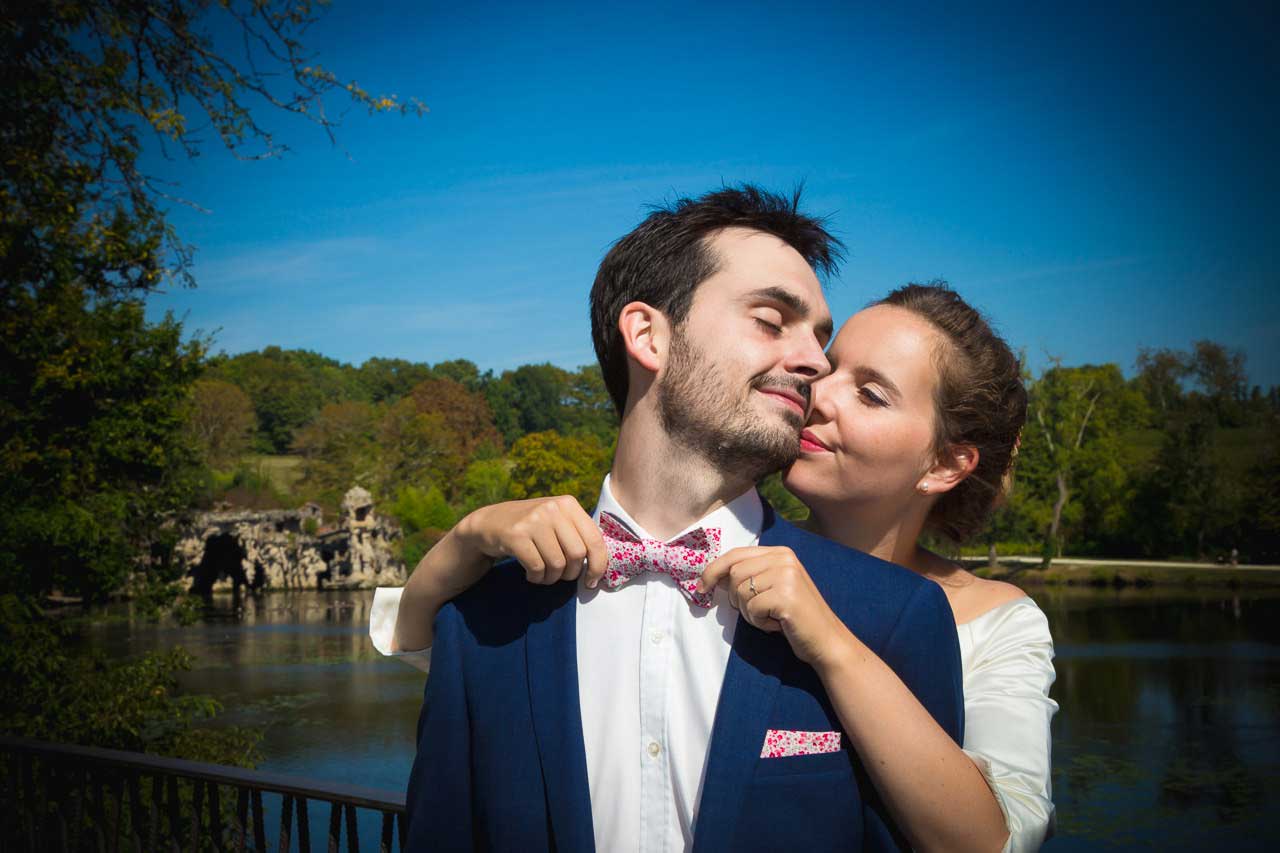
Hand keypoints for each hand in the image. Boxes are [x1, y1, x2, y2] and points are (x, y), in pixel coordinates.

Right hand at [454, 495, 608, 587]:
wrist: (489, 523)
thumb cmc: (532, 528)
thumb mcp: (557, 521)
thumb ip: (579, 536)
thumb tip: (601, 567)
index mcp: (568, 504)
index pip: (596, 540)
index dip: (598, 566)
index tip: (592, 581)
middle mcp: (552, 508)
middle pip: (577, 555)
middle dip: (570, 574)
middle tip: (560, 576)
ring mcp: (533, 520)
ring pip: (557, 564)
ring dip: (551, 578)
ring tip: (543, 575)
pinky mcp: (515, 535)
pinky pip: (537, 567)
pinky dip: (536, 578)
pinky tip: (530, 574)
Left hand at [696, 546, 852, 667]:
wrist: (827, 641)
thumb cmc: (795, 617)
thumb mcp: (772, 588)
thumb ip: (748, 577)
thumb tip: (712, 576)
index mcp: (780, 552)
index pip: (735, 554)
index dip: (713, 570)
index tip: (701, 587)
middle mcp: (784, 558)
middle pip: (734, 573)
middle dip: (738, 599)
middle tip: (759, 612)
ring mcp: (787, 575)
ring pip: (740, 592)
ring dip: (750, 613)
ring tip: (771, 618)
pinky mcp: (786, 595)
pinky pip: (752, 609)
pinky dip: (759, 623)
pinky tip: (777, 625)